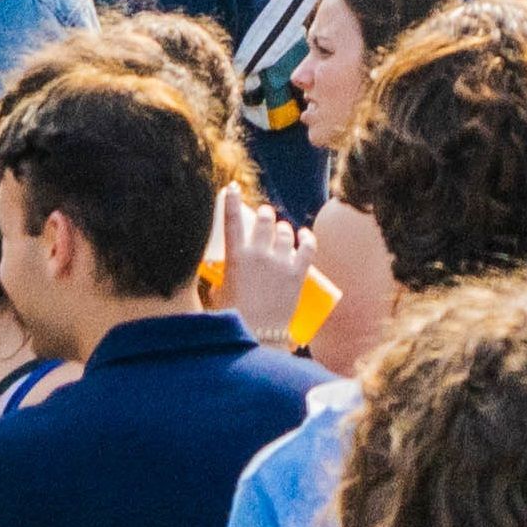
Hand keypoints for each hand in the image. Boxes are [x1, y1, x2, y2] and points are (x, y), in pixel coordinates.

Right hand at [214, 186, 316, 337]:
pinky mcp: (297, 273)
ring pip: (285, 231)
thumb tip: (222, 280)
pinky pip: (308, 247)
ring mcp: (280, 262)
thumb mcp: (218, 298)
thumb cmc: (233, 320)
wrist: (257, 338)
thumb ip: (221, 282)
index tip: (232, 188)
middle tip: (263, 218)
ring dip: (283, 229)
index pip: (231, 221)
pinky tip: (304, 236)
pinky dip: (307, 239)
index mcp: (235, 258)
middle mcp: (259, 254)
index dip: (231, 201)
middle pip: (264, 220)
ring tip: (281, 232)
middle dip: (264, 215)